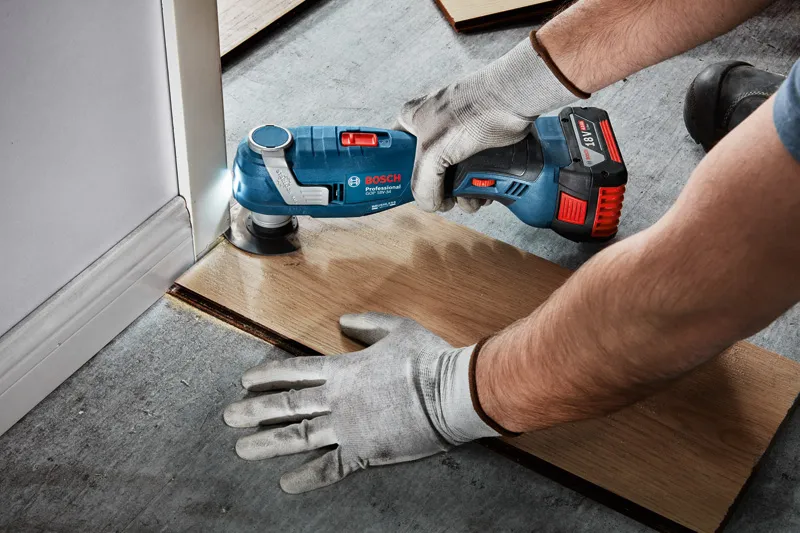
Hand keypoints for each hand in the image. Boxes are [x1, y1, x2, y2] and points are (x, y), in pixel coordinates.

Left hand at [223, 312, 498, 493]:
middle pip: (286, 405)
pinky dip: (306, 477)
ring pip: (297, 437)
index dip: (267, 376)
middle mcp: (337, 398)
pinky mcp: (363, 452)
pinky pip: (328, 468)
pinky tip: (286, 484)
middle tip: (229, 417)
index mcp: (344, 368)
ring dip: (267, 443)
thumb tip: (345, 319)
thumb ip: (368, 323)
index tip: (246, 381)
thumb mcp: (397, 329)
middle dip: (254, 411)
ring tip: (242, 449)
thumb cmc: (428, 359)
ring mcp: (347, 427)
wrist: (451, 393)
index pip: (295, 371)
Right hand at [398, 37, 576, 212]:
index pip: (394, 154)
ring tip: (471, 197)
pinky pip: (472, 177)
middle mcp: (432, 130)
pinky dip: (478, 189)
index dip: (401, 176)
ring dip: (462, 196)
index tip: (410, 193)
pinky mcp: (479, 148)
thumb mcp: (432, 151)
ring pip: (452, 179)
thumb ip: (422, 183)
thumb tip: (429, 204)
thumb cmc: (474, 110)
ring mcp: (457, 139)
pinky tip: (484, 192)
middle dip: (440, 192)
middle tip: (448, 199)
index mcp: (411, 121)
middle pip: (427, 174)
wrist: (514, 102)